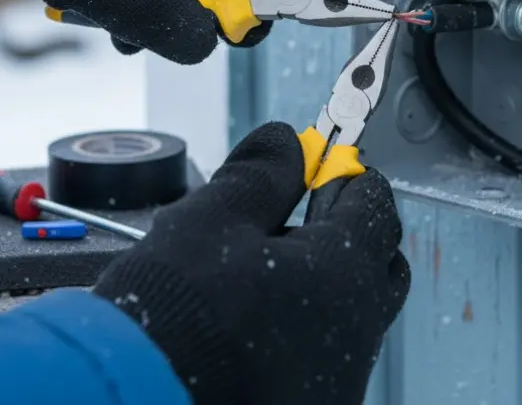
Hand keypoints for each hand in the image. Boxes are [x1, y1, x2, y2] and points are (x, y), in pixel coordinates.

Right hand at [92, 122, 410, 404]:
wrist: (143, 394)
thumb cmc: (178, 310)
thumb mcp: (210, 219)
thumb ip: (259, 175)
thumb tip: (285, 143)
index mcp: (343, 272)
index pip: (376, 205)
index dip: (346, 176)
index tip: (321, 167)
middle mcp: (356, 331)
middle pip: (379, 265)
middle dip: (348, 233)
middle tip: (295, 219)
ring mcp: (339, 378)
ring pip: (353, 316)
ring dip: (324, 287)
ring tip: (262, 278)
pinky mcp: (313, 402)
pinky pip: (327, 358)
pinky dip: (304, 333)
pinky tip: (254, 329)